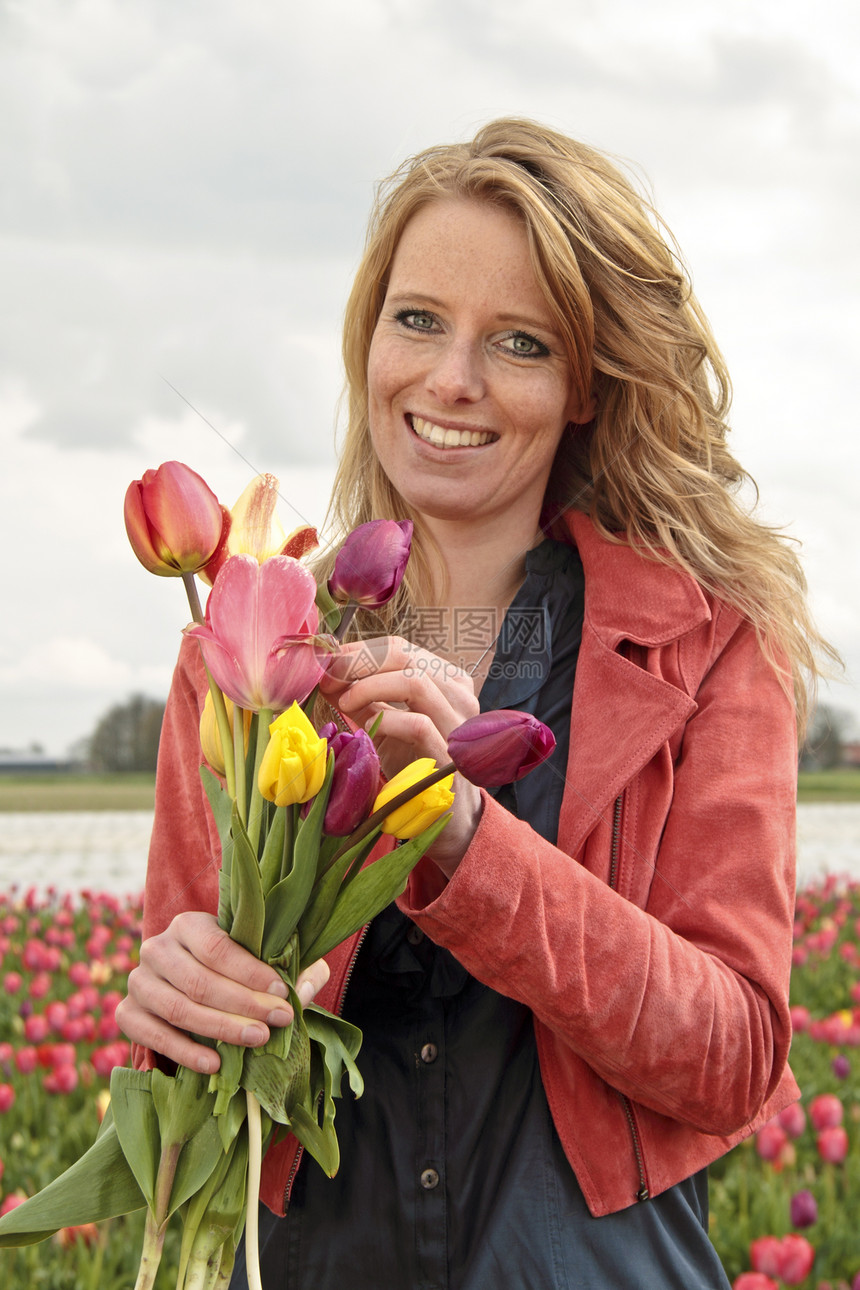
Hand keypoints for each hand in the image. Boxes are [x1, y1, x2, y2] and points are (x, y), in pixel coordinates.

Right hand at [116, 911, 329, 1073]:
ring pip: (179, 1009)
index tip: (283, 992)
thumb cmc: (230, 971)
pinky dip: (185, 1052)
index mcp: (188, 924)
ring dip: (221, 1028)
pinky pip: (153, 1035)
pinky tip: (215, 1064)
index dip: (251, 973)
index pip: (218, 948)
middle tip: (277, 1021)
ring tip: (256, 1040)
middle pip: (200, 981)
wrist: (186, 988)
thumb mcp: (258, 960)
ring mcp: (137, 981)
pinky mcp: (127, 1013)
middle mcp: (156, 948)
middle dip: (244, 1004)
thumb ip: (291, 967)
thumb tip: (310, 983)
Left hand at [320, 637, 483, 874]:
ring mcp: (459, 724)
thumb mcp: (383, 723)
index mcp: (446, 680)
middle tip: (327, 676)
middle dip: (358, 662)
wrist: (446, 816)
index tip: (325, 662)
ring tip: (343, 702)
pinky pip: (418, 724)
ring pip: (416, 681)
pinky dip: (386, 720)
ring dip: (370, 686)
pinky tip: (365, 729)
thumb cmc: (412, 763)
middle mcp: (459, 695)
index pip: (399, 649)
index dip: (357, 651)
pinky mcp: (451, 756)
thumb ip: (360, 696)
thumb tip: (324, 671)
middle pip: (406, 657)